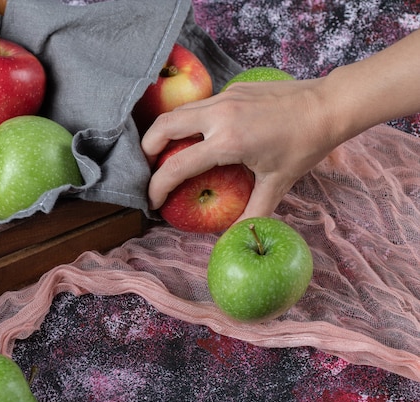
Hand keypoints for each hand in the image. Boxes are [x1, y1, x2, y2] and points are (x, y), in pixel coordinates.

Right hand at [141, 77, 339, 221]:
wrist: (328, 106)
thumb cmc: (304, 146)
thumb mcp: (278, 183)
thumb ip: (253, 213)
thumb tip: (237, 239)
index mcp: (227, 142)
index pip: (176, 167)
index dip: (157, 187)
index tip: (152, 202)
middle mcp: (218, 115)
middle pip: (162, 127)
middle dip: (146, 150)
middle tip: (147, 169)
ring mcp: (224, 98)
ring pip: (177, 112)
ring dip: (164, 132)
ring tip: (164, 152)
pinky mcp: (232, 89)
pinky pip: (199, 106)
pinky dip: (188, 122)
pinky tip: (199, 136)